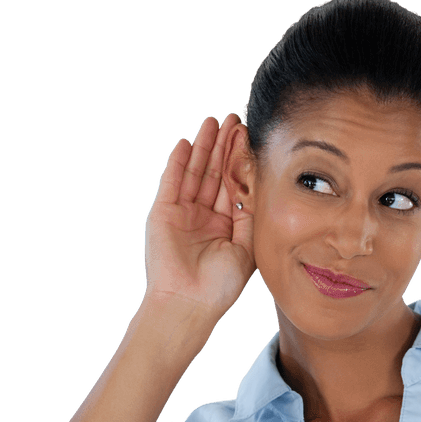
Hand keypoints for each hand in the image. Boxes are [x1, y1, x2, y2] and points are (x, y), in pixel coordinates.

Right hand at [143, 114, 255, 320]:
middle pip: (216, 173)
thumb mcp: (247, 248)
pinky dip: (179, 162)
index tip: (251, 139)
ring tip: (213, 122)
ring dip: (204, 147)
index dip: (242, 163)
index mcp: (226, 226)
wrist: (190, 302)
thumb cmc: (220, 286)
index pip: (235, 186)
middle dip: (225, 147)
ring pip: (195, 172)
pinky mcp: (163, 212)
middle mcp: (204, 217)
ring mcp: (182, 213)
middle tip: (234, 119)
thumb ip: (251, 217)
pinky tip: (188, 143)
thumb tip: (258, 187)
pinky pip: (172, 181)